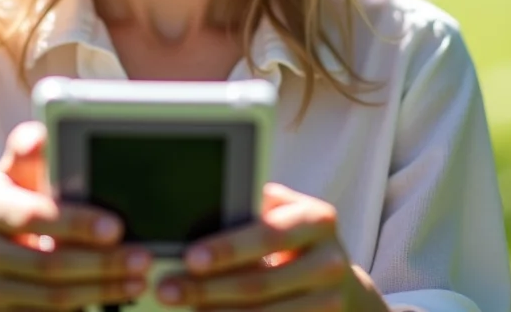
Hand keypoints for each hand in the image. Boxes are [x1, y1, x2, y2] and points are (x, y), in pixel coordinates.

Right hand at [0, 121, 151, 310]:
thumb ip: (32, 155)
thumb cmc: (13, 208)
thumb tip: (40, 136)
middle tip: (141, 258)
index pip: (35, 215)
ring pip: (51, 296)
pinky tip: (111, 298)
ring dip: (101, 288)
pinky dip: (82, 308)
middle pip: (48, 262)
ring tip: (137, 279)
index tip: (116, 227)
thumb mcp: (18, 177)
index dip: (78, 223)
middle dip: (102, 262)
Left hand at [156, 183, 388, 311]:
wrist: (343, 282)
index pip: (267, 234)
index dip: (228, 248)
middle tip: (168, 289)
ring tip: (182, 307)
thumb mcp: (285, 212)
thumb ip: (255, 208)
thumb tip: (205, 210)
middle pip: (261, 282)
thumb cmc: (296, 238)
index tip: (190, 257)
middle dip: (208, 289)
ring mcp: (331, 301)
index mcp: (318, 219)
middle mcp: (330, 261)